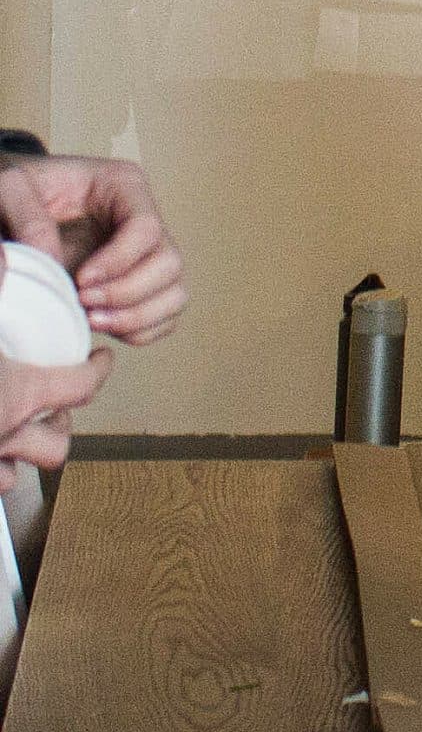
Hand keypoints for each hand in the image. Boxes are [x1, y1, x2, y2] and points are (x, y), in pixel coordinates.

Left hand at [0, 155, 187, 344]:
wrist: (13, 208)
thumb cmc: (19, 191)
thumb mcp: (11, 188)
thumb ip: (27, 216)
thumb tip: (52, 259)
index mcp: (123, 186)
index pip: (147, 227)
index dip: (119, 260)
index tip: (80, 280)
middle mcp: (144, 220)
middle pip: (169, 263)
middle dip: (129, 293)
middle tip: (84, 303)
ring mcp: (145, 255)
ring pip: (174, 292)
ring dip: (138, 316)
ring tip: (92, 321)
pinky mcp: (139, 284)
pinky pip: (163, 315)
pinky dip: (141, 331)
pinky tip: (102, 327)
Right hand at [0, 342, 114, 486]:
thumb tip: (0, 253)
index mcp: (19, 393)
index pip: (82, 386)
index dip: (98, 370)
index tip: (101, 360)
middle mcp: (4, 435)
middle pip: (55, 447)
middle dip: (60, 428)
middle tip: (56, 407)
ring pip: (9, 478)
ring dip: (16, 458)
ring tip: (12, 435)